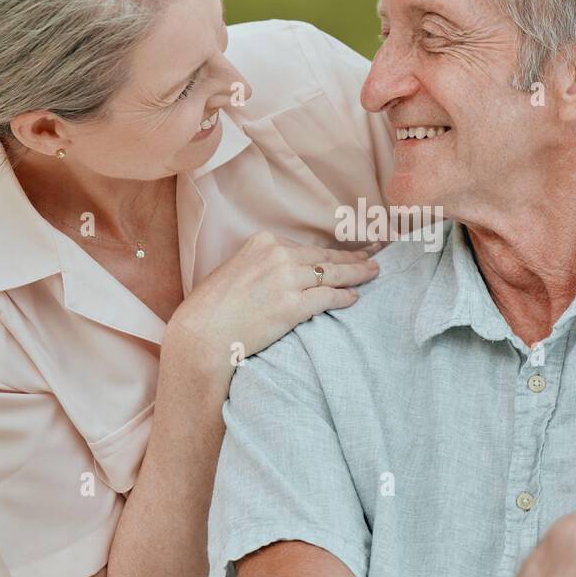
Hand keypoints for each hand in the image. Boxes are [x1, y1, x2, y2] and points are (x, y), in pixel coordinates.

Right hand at [167, 232, 378, 365]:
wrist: (202, 334)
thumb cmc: (213, 308)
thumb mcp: (236, 270)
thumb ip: (263, 265)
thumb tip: (287, 272)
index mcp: (262, 242)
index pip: (305, 248)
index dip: (329, 253)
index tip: (346, 253)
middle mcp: (276, 255)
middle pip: (324, 257)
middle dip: (352, 258)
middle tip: (373, 256)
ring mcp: (286, 279)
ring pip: (331, 274)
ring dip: (357, 274)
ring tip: (373, 273)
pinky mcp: (292, 305)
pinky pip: (328, 297)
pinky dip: (345, 297)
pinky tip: (355, 298)